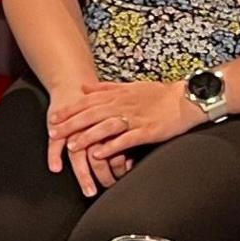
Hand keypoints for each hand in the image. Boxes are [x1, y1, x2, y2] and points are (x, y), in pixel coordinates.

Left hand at [49, 80, 203, 186]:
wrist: (186, 99)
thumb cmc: (158, 94)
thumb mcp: (130, 86)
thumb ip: (106, 88)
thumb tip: (84, 87)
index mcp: (118, 95)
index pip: (88, 102)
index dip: (69, 110)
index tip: (53, 118)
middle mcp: (123, 105)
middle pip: (92, 115)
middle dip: (71, 125)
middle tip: (54, 134)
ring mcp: (135, 119)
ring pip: (106, 127)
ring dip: (88, 136)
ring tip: (72, 146)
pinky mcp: (147, 131)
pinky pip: (127, 139)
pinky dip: (112, 146)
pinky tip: (99, 154)